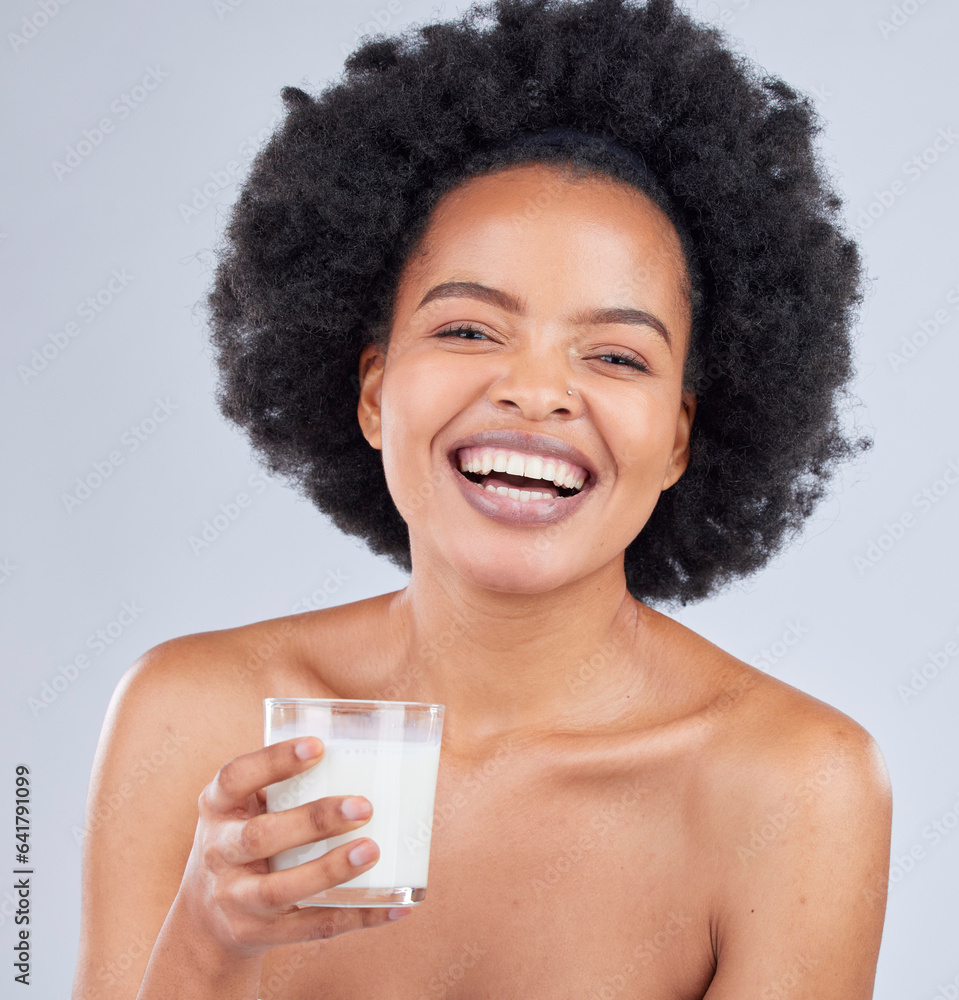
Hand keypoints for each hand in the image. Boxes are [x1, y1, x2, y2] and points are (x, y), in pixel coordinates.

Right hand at [177, 736, 410, 956]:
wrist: (206, 921)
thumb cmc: (243, 840)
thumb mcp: (244, 808)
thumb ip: (284, 786)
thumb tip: (366, 756)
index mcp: (217, 808)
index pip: (235, 778)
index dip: (273, 761)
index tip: (318, 747)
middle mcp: (218, 852)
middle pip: (259, 837)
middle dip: (313, 821)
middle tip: (364, 806)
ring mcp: (233, 899)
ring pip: (280, 889)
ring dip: (329, 870)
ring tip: (372, 850)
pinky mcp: (255, 934)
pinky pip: (310, 928)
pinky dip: (355, 917)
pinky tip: (393, 905)